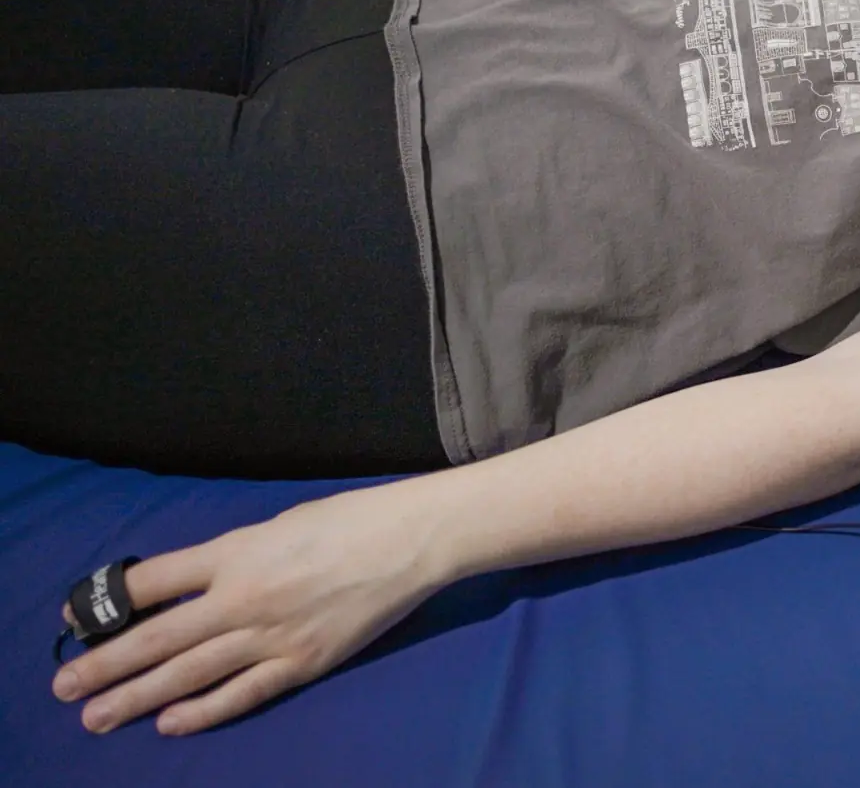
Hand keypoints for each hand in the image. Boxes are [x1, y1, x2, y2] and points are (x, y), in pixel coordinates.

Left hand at [51, 483, 445, 735]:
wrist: (412, 540)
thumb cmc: (349, 520)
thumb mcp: (279, 524)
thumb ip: (235, 557)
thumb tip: (199, 585)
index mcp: (236, 553)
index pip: (154, 581)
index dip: (108, 600)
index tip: (75, 617)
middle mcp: (244, 597)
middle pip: (159, 637)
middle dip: (105, 664)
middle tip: (64, 687)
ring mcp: (273, 635)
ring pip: (190, 672)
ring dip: (137, 696)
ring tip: (97, 716)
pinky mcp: (303, 662)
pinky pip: (243, 692)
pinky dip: (203, 711)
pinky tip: (170, 723)